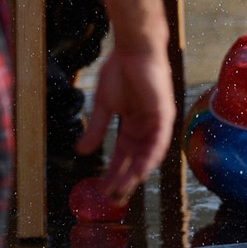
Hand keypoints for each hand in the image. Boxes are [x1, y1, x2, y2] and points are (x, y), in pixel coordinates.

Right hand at [80, 42, 176, 203]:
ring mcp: (157, 121)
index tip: (103, 189)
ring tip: (123, 190)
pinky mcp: (164, 114)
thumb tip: (82, 152)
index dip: (114, 171)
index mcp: (133, 124)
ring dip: (136, 173)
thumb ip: (96, 128)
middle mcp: (147, 126)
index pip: (124, 154)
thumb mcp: (103, 105)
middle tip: (113, 198)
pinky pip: (159, 141)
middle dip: (124, 178)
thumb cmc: (119, 71)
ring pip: (148, 154)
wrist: (132, 49)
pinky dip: (150, 156)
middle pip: (135, 158)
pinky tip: (140, 171)